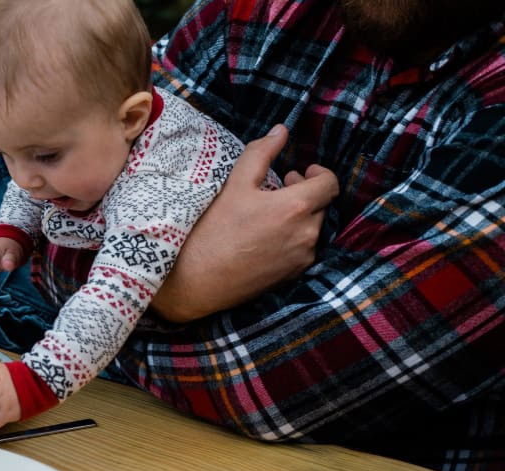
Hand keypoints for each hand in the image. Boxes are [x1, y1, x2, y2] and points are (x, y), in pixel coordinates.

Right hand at [151, 124, 338, 321]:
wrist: (198, 281)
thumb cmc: (213, 231)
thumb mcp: (234, 185)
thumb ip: (261, 153)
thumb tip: (281, 130)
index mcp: (296, 207)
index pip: (330, 184)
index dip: (319, 174)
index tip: (299, 173)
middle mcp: (307, 234)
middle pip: (320, 206)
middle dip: (304, 194)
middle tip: (277, 190)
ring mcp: (301, 258)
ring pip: (311, 229)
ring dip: (298, 217)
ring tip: (269, 215)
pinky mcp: (292, 276)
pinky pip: (302, 250)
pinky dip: (291, 239)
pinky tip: (265, 238)